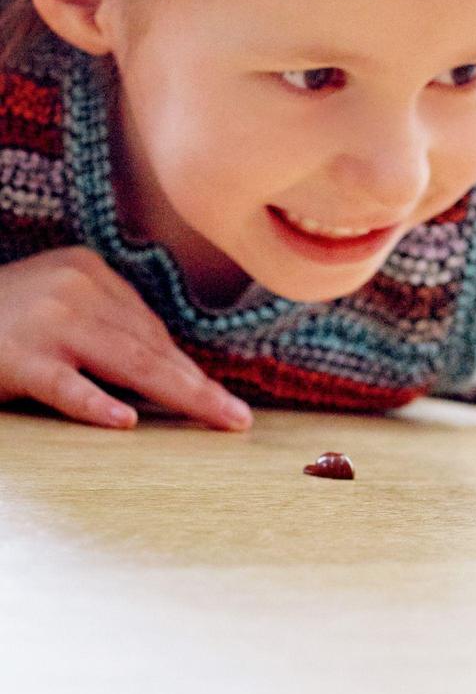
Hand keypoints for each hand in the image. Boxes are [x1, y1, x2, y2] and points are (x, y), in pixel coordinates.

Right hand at [0, 247, 251, 429]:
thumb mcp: (55, 306)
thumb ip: (102, 326)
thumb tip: (164, 368)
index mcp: (89, 271)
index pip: (148, 328)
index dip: (184, 369)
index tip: (217, 397)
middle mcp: (75, 289)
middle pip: (150, 346)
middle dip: (198, 385)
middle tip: (236, 416)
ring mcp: (46, 322)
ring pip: (126, 363)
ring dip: (177, 395)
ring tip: (213, 418)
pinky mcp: (16, 357)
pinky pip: (64, 385)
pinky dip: (94, 404)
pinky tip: (124, 422)